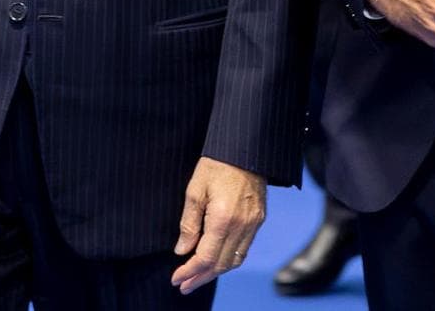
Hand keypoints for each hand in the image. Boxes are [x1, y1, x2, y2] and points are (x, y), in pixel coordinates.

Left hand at [171, 158, 266, 293]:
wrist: (246, 149)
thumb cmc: (216, 165)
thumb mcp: (195, 190)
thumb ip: (189, 223)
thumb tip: (182, 250)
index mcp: (223, 219)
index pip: (206, 257)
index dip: (190, 271)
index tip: (176, 279)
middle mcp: (242, 226)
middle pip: (222, 264)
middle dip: (201, 278)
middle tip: (184, 286)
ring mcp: (253, 224)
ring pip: (235, 260)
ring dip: (216, 272)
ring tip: (197, 278)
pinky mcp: (258, 220)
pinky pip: (244, 249)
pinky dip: (229, 260)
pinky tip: (216, 261)